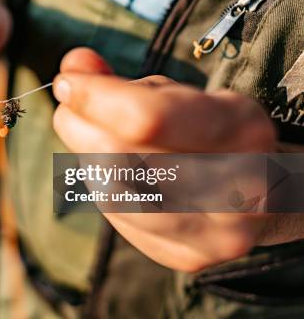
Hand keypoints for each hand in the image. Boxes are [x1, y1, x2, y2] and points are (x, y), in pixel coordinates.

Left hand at [52, 48, 281, 271]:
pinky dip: (101, 188)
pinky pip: (118, 220)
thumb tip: (73, 66)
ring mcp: (214, 232)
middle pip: (120, 160)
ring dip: (85, 159)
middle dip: (79, 126)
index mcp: (240, 129)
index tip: (66, 83)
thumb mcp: (174, 93)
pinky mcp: (188, 257)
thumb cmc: (206, 132)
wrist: (256, 191)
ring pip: (113, 195)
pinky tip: (109, 172)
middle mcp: (236, 188)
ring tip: (90, 138)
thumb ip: (119, 81)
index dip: (92, 98)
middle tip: (70, 110)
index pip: (146, 118)